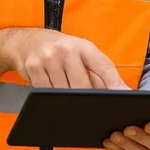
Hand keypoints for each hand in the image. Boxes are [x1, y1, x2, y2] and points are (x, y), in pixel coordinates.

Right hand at [9, 29, 127, 89]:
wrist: (26, 40)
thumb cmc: (60, 49)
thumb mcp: (81, 53)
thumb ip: (98, 72)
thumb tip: (118, 92)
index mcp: (83, 46)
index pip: (104, 66)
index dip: (114, 84)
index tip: (123, 96)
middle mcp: (66, 50)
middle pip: (83, 86)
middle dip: (88, 99)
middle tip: (90, 108)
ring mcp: (48, 58)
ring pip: (63, 92)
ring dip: (67, 99)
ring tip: (67, 97)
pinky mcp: (33, 67)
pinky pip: (46, 92)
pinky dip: (51, 97)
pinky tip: (51, 92)